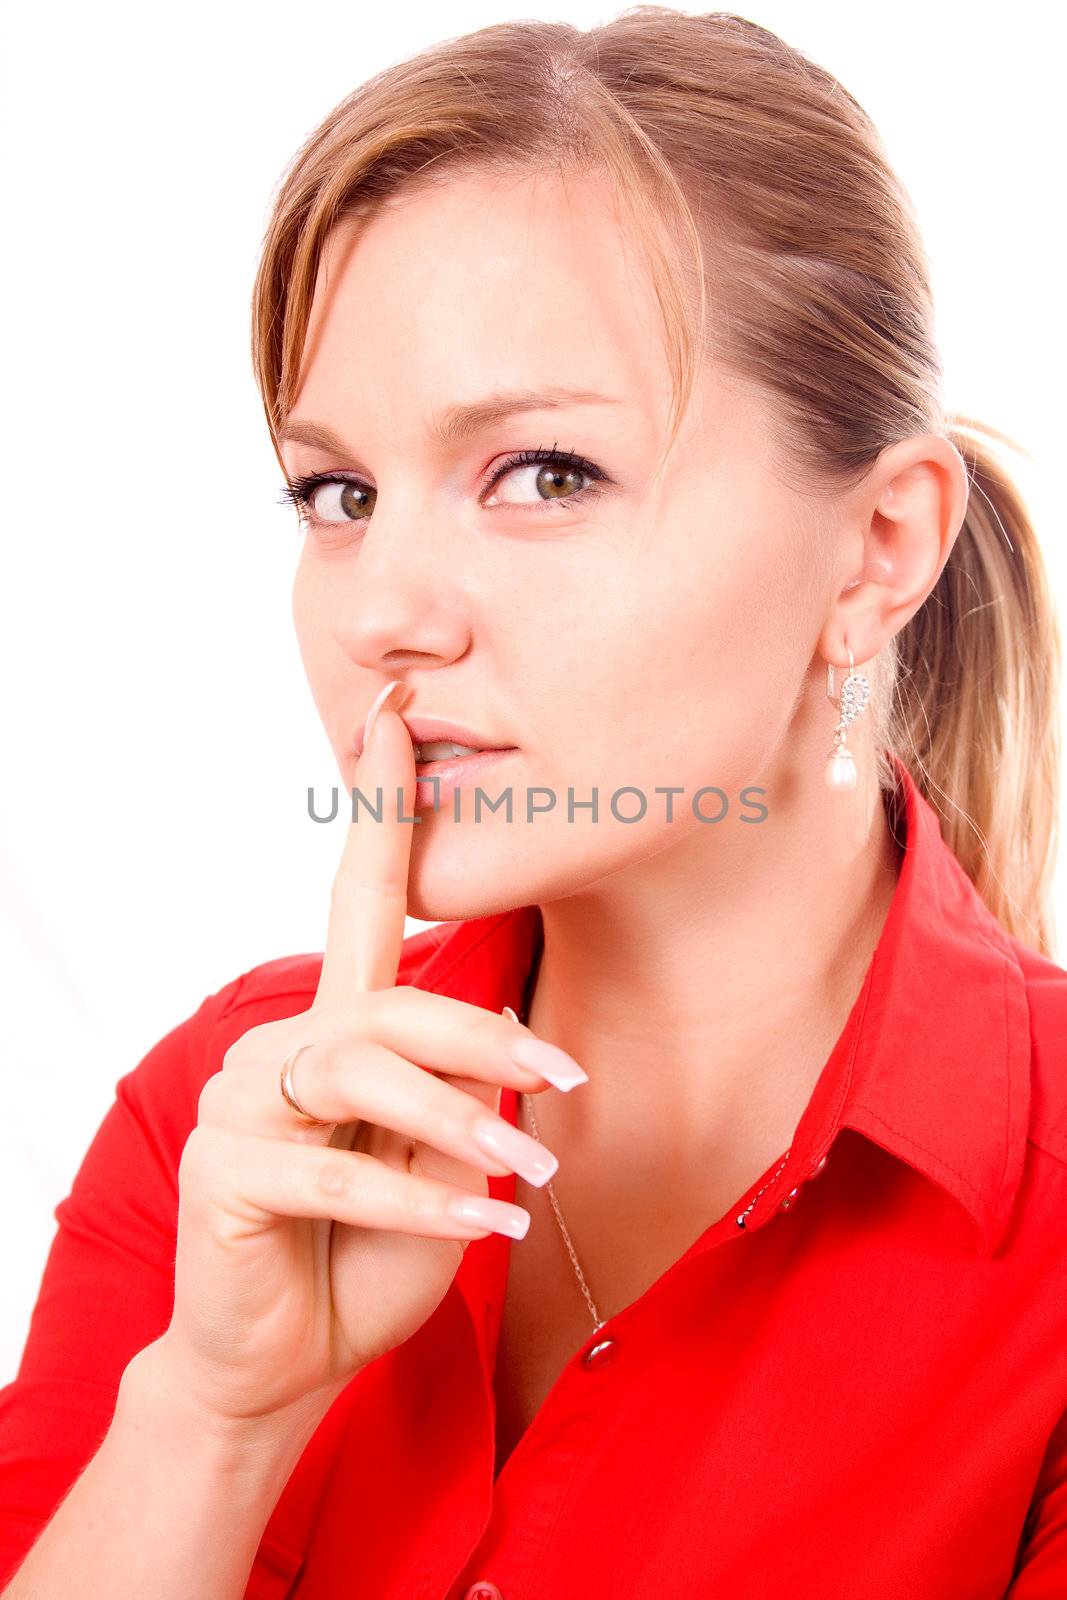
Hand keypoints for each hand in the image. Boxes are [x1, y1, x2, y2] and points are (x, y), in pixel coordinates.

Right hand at [150, 681, 585, 1427]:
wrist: (287, 1355)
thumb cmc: (371, 1248)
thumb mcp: (442, 1164)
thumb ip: (463, 1096)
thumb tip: (506, 1046)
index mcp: (341, 1026)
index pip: (359, 897)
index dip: (378, 809)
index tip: (393, 718)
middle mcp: (286, 1046)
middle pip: (386, 1001)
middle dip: (480, 1035)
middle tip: (564, 1077)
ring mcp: (244, 1104)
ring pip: (357, 1074)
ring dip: (455, 1122)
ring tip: (525, 1171)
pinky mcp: (222, 1172)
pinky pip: (333, 1172)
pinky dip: (417, 1201)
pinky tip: (482, 1227)